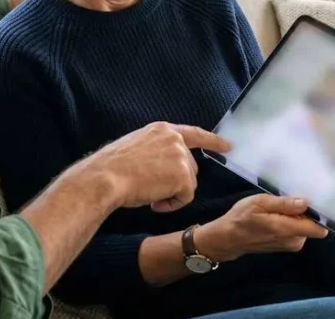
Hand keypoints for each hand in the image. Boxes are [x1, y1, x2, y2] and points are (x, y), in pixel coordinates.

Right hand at [81, 122, 230, 212]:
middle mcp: (175, 139)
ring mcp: (181, 157)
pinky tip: (154, 202)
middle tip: (151, 188)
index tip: (228, 146)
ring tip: (149, 194)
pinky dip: (171, 204)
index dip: (213, 140)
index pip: (194, 133)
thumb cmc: (112, 167)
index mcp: (162, 129)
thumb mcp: (136, 146)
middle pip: (190, 167)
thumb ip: (155, 150)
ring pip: (188, 184)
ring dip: (172, 193)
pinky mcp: (183, 176)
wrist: (106, 177)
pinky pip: (185, 197)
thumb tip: (164, 167)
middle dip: (177, 181)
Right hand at [194, 193, 328, 262]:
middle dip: (305, 210)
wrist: (229, 237)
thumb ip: (283, 204)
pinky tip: (278, 213)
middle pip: (312, 223)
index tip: (317, 198)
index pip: (318, 227)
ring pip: (304, 226)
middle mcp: (294, 241)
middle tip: (290, 197)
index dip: (320, 213)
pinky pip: (297, 230)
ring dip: (296, 215)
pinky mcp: (287, 245)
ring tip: (280, 205)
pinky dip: (291, 221)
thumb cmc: (242, 218)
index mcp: (288, 230)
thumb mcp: (259, 203)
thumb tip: (305, 202)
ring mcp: (291, 244)